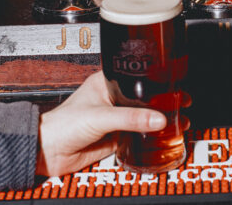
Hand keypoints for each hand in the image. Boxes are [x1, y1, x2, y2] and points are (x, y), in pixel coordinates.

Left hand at [35, 72, 166, 175]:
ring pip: (143, 118)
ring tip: (179, 120)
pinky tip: (162, 136)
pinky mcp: (115, 138)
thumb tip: (157, 118)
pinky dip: (151, 136)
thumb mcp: (100, 116)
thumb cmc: (62, 125)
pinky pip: (138, 136)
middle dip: (164, 102)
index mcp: (106, 83)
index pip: (138, 79)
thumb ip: (130, 118)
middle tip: (183, 103)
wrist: (47, 151)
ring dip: (159, 120)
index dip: (157, 82)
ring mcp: (114, 119)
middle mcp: (112, 99)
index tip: (176, 85)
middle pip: (144, 99)